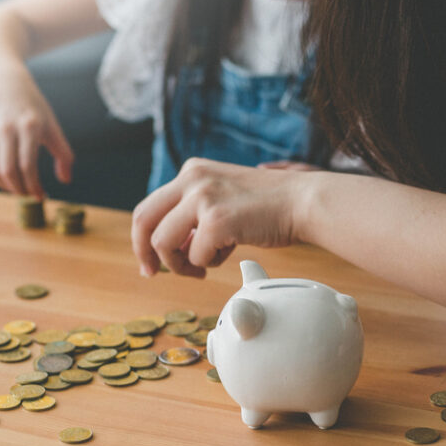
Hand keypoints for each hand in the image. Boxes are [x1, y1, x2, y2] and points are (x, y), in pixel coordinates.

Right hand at [0, 74, 72, 199]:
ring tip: (21, 189)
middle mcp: (5, 129)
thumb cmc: (33, 109)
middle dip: (21, 190)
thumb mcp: (53, 126)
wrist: (5, 84)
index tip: (41, 196)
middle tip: (30, 195)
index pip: (28, 165)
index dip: (34, 186)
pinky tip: (8, 182)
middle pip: (8, 171)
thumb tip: (65, 180)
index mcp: (28, 126)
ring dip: (8, 188)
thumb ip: (63, 154)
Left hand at [131, 158, 314, 277]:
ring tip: (201, 268)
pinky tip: (228, 254)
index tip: (151, 261)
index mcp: (192, 172)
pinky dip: (209, 264)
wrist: (303, 202)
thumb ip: (195, 213)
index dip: (143, 238)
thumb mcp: (223, 197)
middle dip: (145, 253)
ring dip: (179, 264)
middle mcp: (192, 179)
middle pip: (143, 221)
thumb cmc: (269, 207)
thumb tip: (173, 246)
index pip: (149, 206)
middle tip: (153, 273)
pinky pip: (196, 256)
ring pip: (163, 242)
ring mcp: (202, 198)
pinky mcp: (216, 220)